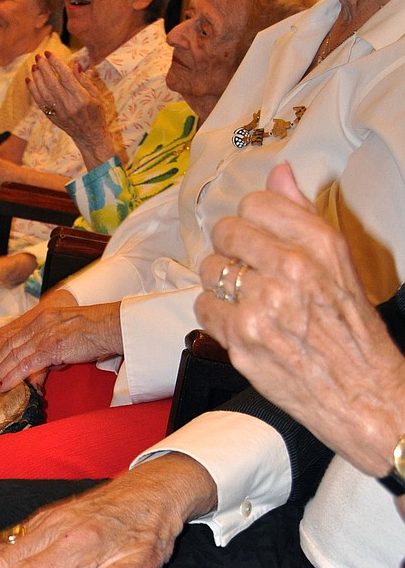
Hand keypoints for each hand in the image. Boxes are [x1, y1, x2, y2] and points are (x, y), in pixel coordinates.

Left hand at [0, 292, 122, 391]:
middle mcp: (35, 324)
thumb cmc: (93, 335)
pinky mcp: (53, 344)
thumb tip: (35, 378)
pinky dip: (11, 374)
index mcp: (36, 321)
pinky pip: (27, 362)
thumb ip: (47, 360)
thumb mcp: (64, 346)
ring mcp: (43, 333)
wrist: (114, 325)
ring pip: (8, 353)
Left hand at [26, 53, 113, 168]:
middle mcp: (69, 105)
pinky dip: (33, 91)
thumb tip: (75, 64)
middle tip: (39, 56)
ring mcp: (59, 113)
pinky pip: (40, 102)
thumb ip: (84, 80)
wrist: (90, 135)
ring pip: (44, 92)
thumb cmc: (95, 113)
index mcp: (81, 98)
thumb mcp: (96, 95)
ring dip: (37, 78)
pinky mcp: (53, 118)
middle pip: (52, 83)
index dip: (56, 64)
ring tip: (34, 66)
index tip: (49, 53)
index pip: (66, 77)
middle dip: (44, 68)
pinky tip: (29, 80)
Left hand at [197, 163, 404, 479]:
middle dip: (231, 250)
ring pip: (210, 271)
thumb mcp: (340, 265)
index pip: (255, 203)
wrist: (362, 396)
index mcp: (319, 245)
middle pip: (225, 234)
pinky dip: (216, 316)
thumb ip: (303, 217)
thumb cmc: (353, 334)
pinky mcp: (242, 341)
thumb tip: (280, 172)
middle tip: (246, 271)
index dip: (250, 221)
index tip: (255, 237)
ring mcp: (263, 306)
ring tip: (246, 300)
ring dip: (221, 284)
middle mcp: (291, 270)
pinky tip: (239, 324)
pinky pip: (204, 308)